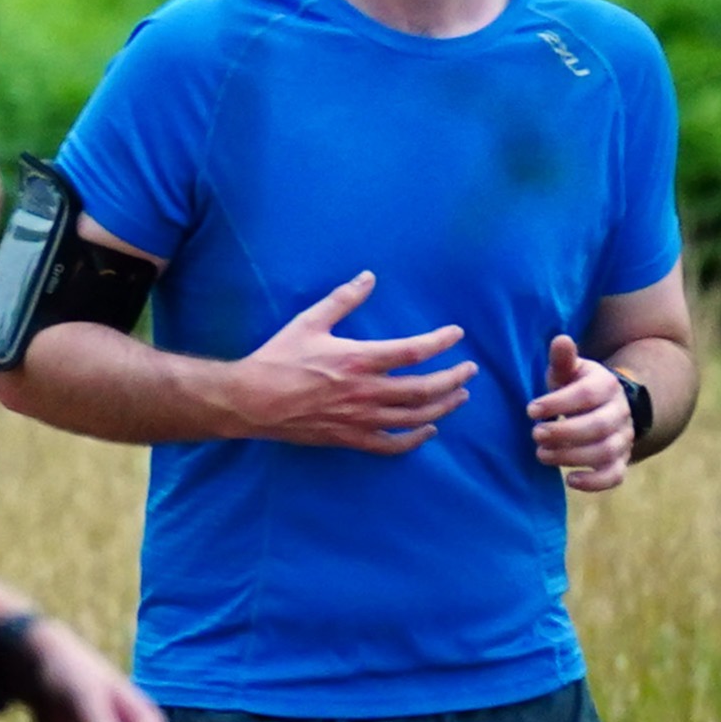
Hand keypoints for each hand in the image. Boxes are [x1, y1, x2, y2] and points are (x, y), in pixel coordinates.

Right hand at [228, 272, 470, 453]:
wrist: (250, 401)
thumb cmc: (278, 359)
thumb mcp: (308, 322)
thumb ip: (343, 300)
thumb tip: (369, 276)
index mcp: (358, 359)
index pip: (414, 351)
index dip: (441, 342)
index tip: (456, 335)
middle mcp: (366, 391)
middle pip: (425, 388)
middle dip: (454, 378)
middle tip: (469, 370)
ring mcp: (360, 418)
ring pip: (415, 417)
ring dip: (444, 407)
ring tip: (459, 397)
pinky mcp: (349, 437)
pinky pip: (391, 444)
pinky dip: (414, 440)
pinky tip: (428, 431)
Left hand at [528, 334, 635, 490]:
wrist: (605, 408)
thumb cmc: (575, 388)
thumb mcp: (569, 372)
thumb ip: (563, 360)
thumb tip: (560, 339)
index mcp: (606, 386)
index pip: (587, 395)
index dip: (558, 403)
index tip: (530, 410)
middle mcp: (620, 412)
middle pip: (598, 426)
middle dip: (564, 433)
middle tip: (535, 434)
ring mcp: (622, 438)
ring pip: (605, 451)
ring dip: (570, 456)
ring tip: (541, 455)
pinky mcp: (620, 460)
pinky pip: (615, 476)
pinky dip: (595, 483)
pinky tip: (569, 480)